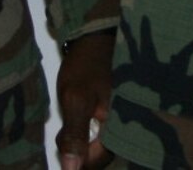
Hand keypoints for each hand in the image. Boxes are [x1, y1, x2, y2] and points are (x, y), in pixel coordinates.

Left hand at [55, 30, 115, 169]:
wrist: (97, 36)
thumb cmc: (86, 66)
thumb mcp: (75, 99)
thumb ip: (74, 136)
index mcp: (123, 125)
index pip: (97, 161)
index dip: (76, 159)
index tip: (63, 142)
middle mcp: (129, 125)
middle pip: (100, 154)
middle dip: (79, 149)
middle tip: (66, 132)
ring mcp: (125, 118)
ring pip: (100, 144)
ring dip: (82, 139)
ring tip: (71, 119)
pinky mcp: (120, 112)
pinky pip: (103, 132)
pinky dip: (88, 130)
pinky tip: (80, 117)